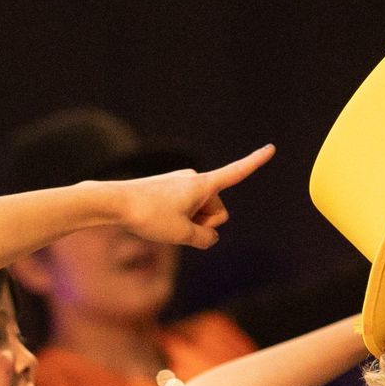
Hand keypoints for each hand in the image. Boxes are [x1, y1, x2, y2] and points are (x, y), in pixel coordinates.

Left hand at [110, 144, 273, 248]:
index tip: (271, 147)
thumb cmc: (148, 216)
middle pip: (216, 210)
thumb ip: (205, 238)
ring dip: (188, 223)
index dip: (255, 162)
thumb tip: (209, 236)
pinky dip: (176, 220)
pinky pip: (182, 211)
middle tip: (179, 226)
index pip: (236, 173)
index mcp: (203, 184)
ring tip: (163, 223)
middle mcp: (193, 179)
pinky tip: (156, 220)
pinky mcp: (166, 191)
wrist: (113, 203)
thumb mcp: (182, 234)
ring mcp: (179, 184)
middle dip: (205, 223)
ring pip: (198, 213)